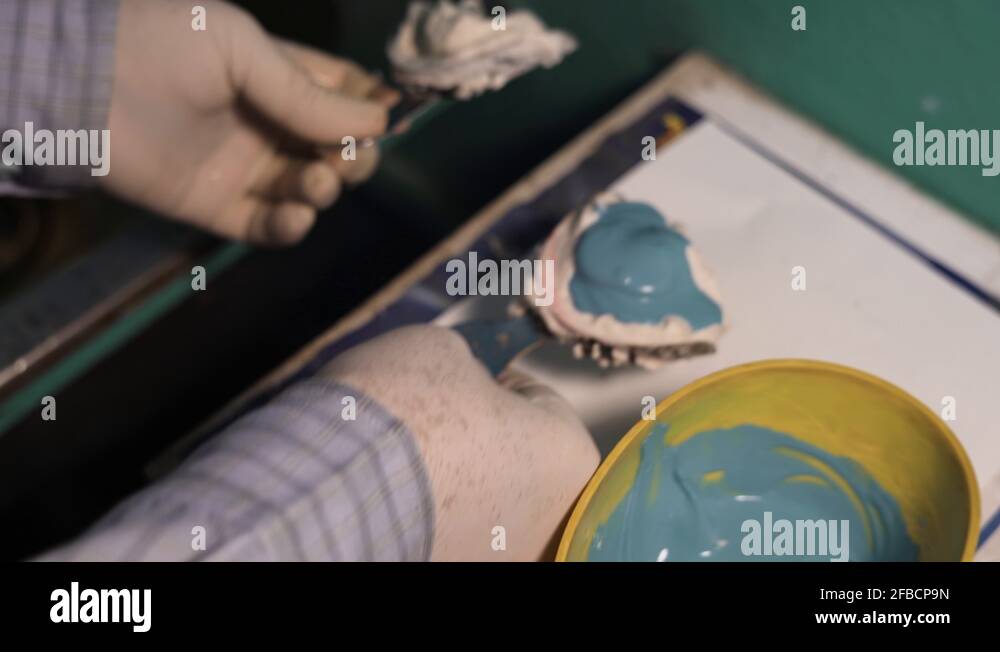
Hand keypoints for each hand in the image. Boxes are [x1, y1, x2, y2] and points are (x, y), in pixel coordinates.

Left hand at [102, 0, 396, 244]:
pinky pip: (267, 226)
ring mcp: (244, 169)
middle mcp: (268, 125)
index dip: (368, 110)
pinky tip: (297, 215)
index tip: (384, 121)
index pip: (340, 96)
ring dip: (324, 189)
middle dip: (353, 158)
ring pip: (308, 191)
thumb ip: (307, 93)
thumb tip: (379, 122)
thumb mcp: (244, 50)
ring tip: (316, 181)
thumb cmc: (166, 47)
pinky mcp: (218, 208)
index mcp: (277, 78)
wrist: (86, 86)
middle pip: (334, 151)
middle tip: (343, 158)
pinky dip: (290, 225)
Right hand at [319, 325, 599, 560]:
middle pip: (513, 454)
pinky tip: (389, 493)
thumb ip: (470, 367)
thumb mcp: (442, 349)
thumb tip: (462, 383)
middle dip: (474, 433)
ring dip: (450, 476)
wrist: (332, 484)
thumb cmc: (402, 410)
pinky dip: (424, 512)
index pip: (537, 399)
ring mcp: (503, 554)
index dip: (491, 380)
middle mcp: (551, 518)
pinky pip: (449, 529)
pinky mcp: (455, 568)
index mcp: (570, 455)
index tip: (457, 380)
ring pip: (480, 497)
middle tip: (425, 415)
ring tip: (400, 455)